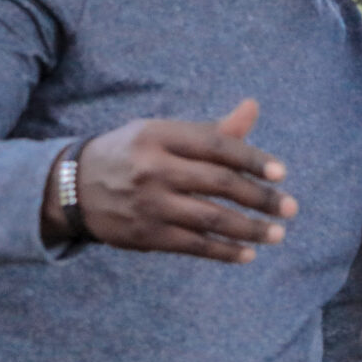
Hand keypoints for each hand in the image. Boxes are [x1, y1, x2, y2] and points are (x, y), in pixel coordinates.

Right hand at [44, 97, 296, 260]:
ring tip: (277, 234)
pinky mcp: (145, 234)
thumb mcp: (162, 133)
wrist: (70, 187)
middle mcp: (154, 168)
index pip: (217, 146)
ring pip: (210, 218)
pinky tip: (247, 254)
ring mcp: (149, 203)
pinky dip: (223, 251)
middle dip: (260, 198)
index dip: (253, 160)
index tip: (282, 174)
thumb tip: (253, 108)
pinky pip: (192, 245)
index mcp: (160, 136)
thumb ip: (211, 130)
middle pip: (219, 183)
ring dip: (249, 229)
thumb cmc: (132, 154)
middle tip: (291, 208)